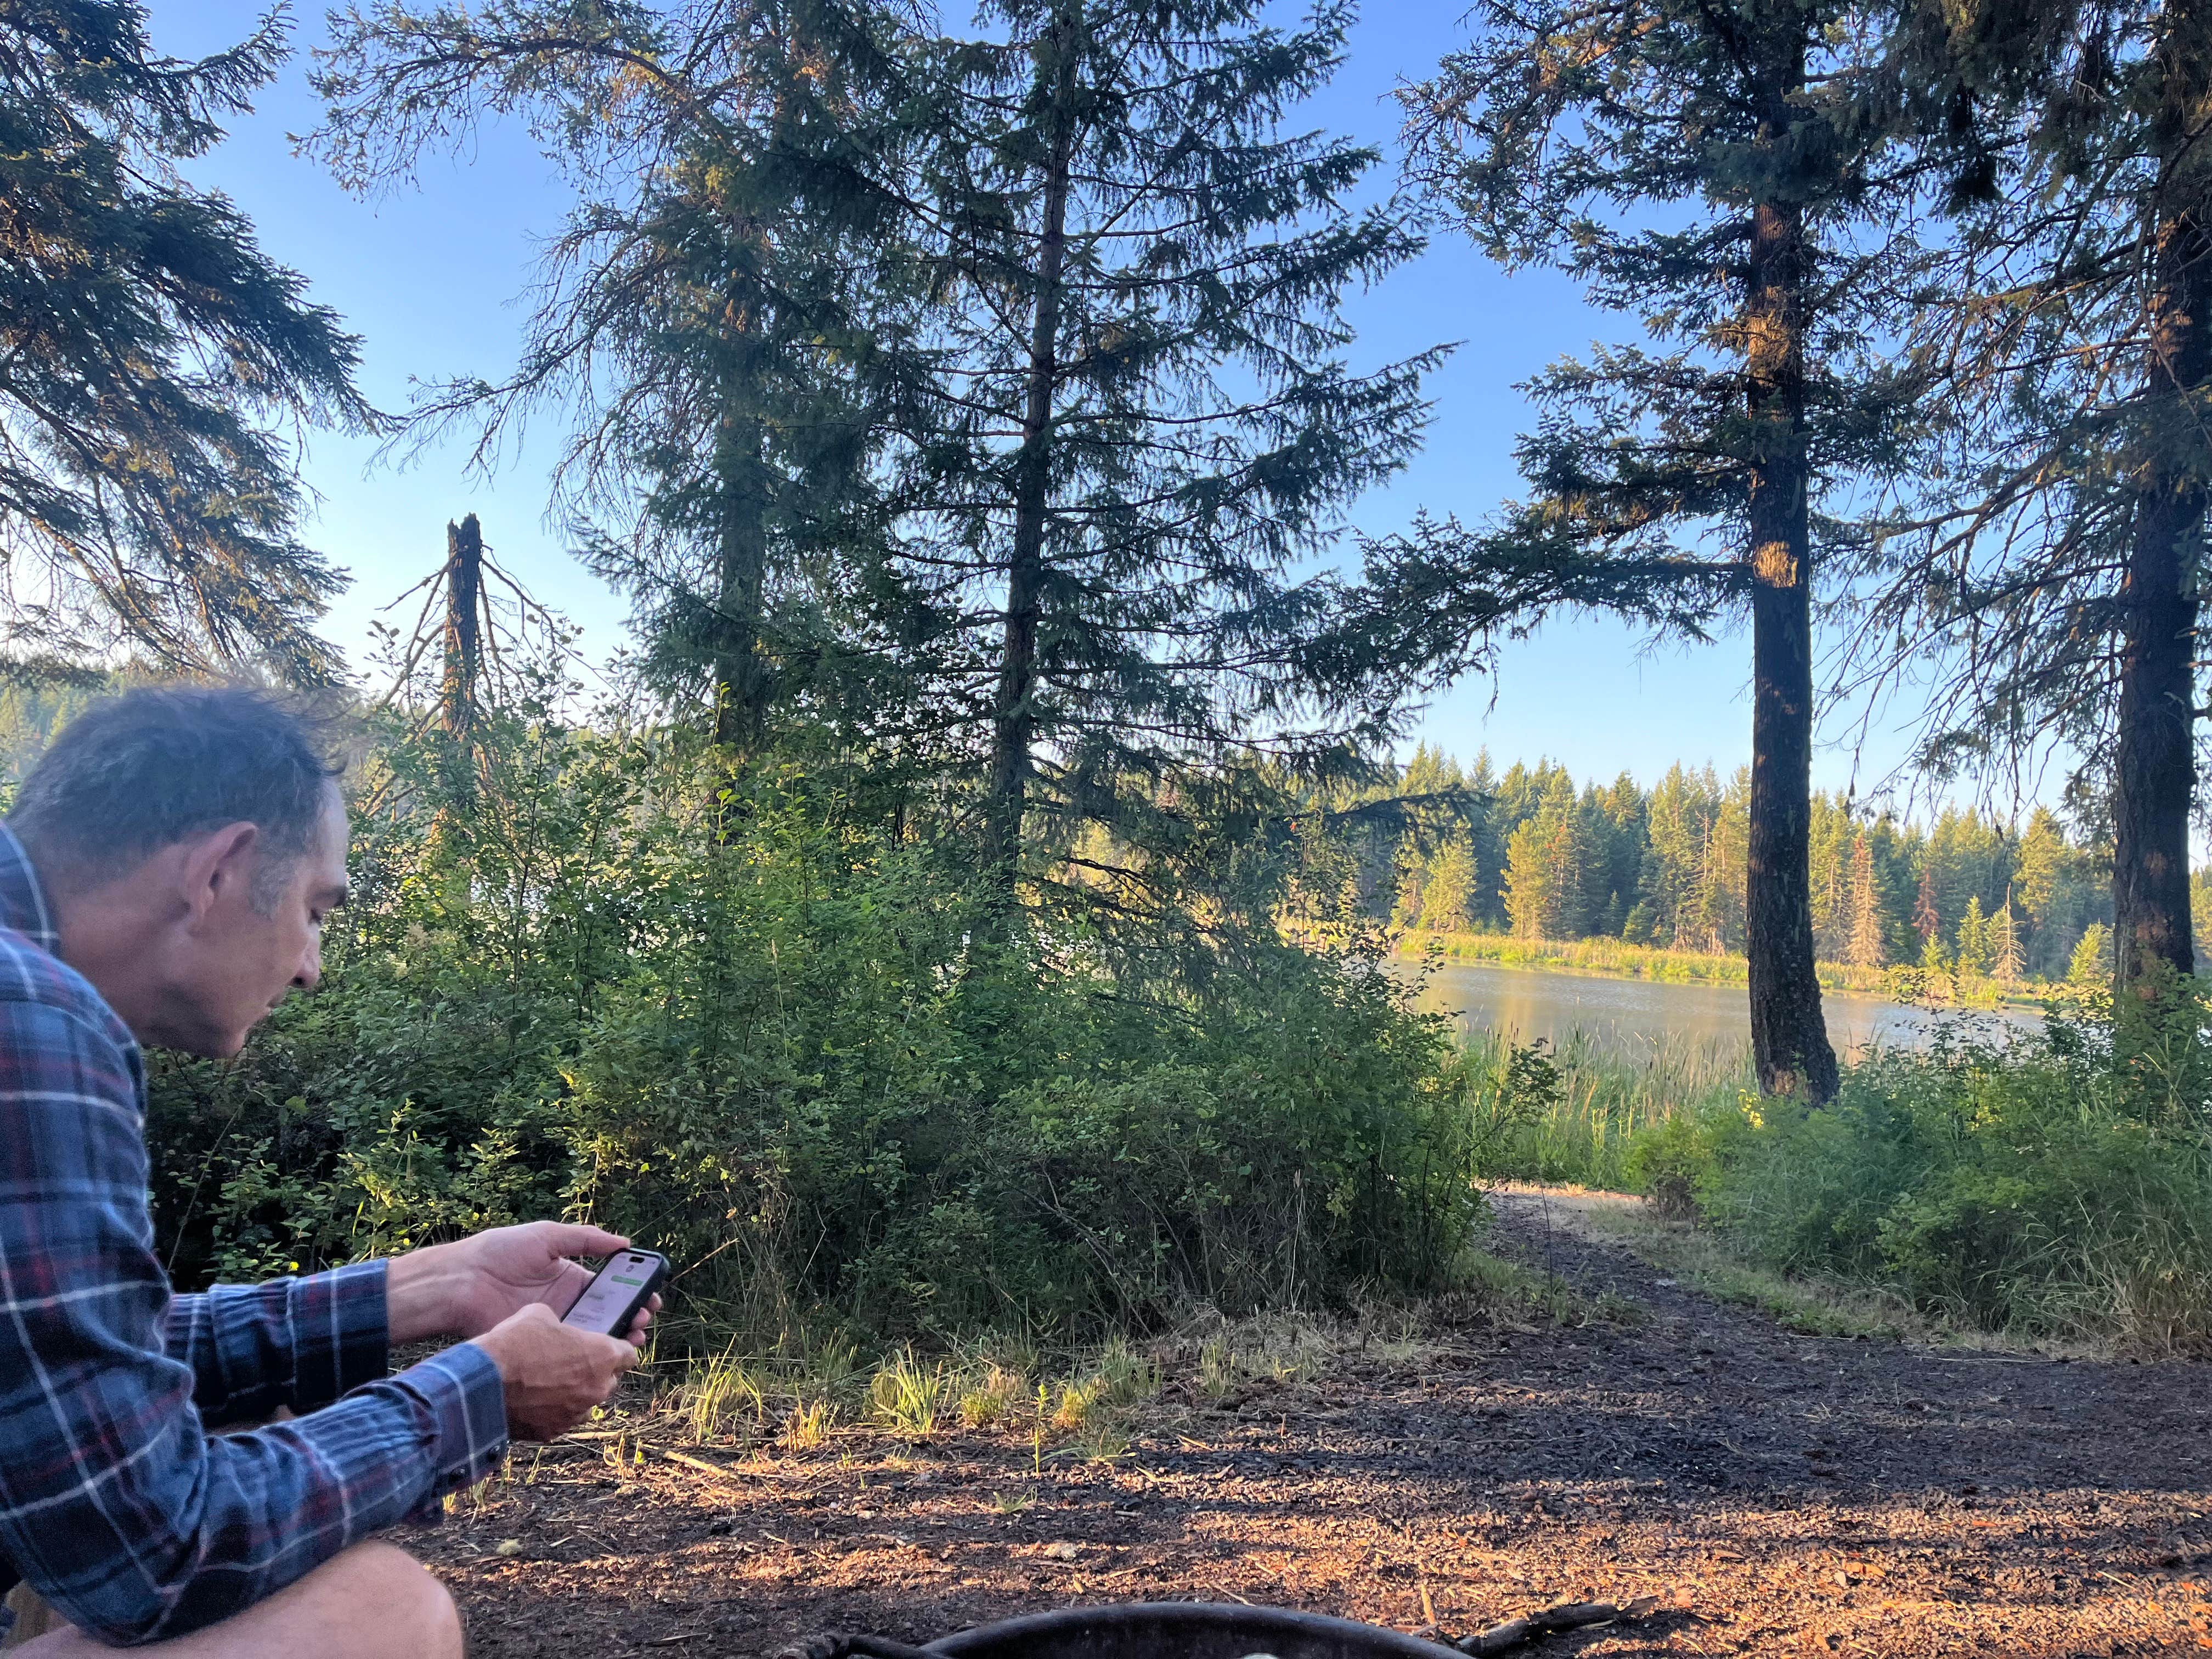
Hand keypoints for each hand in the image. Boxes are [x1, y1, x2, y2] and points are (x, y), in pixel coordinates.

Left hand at [386, 1221, 658, 1345]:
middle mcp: (566, 1305)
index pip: (610, 1288)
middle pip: (608, 1315)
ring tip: (633, 1336)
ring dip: (616, 1337)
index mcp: (570, 1277)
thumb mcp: (547, 1236)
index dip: (632, 1293)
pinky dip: (589, 1352)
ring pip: (593, 1337)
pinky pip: (568, 1350)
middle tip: (644, 1319)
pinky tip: (604, 1352)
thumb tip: (624, 1243)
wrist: (460, 1282)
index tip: (651, 1296)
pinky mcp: (538, 1344)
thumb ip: (586, 1239)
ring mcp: (553, 1326)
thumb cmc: (500, 1252)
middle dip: (631, 1317)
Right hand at [472, 1304, 637, 1441]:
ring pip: (586, 1402)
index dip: (618, 1348)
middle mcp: (597, 1388)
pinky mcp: (552, 1432)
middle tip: (572, 1362)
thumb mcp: (539, 1314)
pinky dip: (552, 1411)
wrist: (482, 1383)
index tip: (607, 1346)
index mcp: (602, 1356)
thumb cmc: (514, 1342)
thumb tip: (555, 1328)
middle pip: (609, 1379)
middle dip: (595, 1371)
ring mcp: (576, 1413)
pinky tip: (532, 1400)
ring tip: (548, 1382)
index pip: (629, 1353)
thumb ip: (560, 1323)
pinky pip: (561, 1419)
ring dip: (575, 1393)